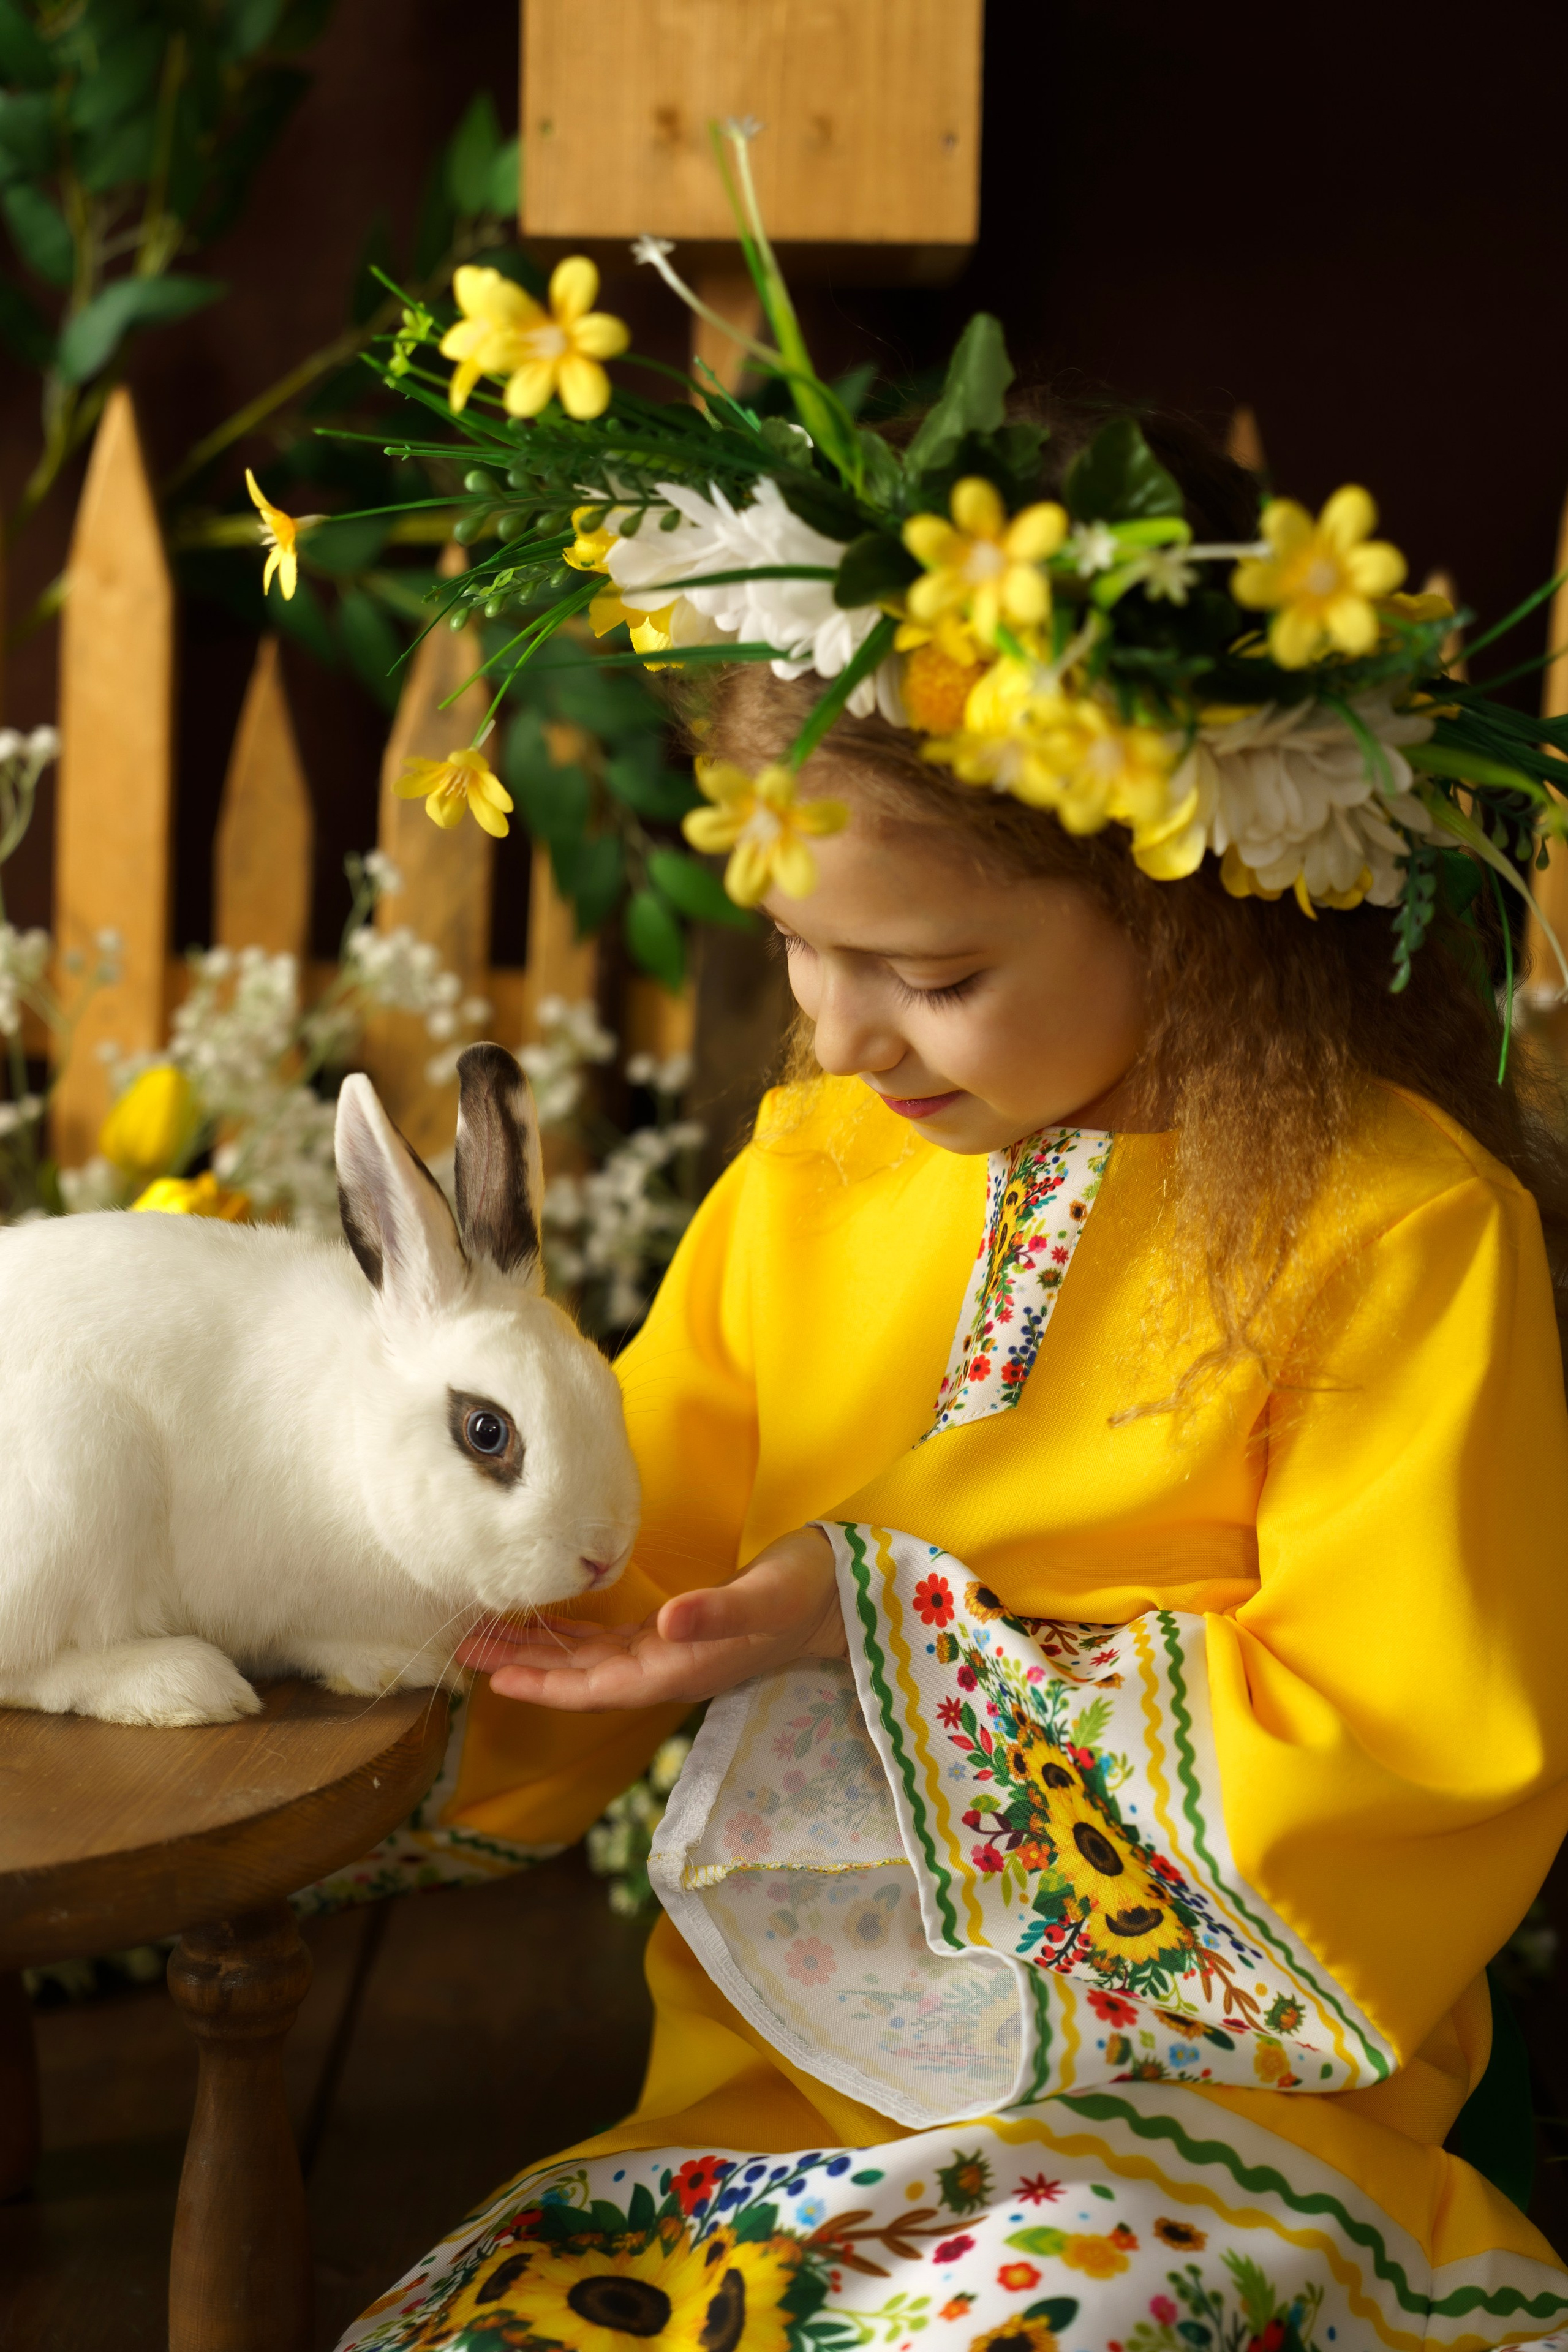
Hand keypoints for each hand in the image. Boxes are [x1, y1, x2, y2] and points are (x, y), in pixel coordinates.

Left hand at [456, 1525, 845, 1711]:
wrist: (844, 1595)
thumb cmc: (808, 1590)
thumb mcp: (766, 1596)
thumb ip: (718, 1612)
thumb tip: (666, 1622)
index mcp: (681, 1667)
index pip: (597, 1688)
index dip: (546, 1686)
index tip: (494, 1679)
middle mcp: (668, 1666)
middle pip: (581, 1678)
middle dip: (524, 1667)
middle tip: (464, 1648)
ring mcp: (671, 1651)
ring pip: (590, 1661)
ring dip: (540, 1652)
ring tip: (488, 1637)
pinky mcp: (676, 1631)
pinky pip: (610, 1642)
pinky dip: (573, 1635)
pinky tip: (547, 1622)